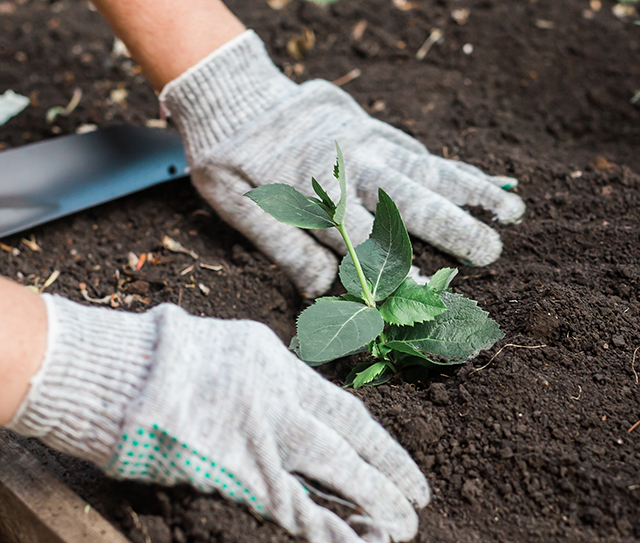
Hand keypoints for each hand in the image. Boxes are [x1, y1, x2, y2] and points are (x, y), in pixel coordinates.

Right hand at [8, 295, 429, 542]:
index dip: (380, 443)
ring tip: (399, 532)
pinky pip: (293, 509)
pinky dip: (326, 529)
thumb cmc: (158, 356)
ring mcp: (261, 437)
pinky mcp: (236, 474)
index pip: (345, 409)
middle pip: (349, 443)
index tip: (402, 465)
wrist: (111, 372)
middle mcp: (280, 400)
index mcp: (278, 365)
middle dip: (386, 477)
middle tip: (415, 505)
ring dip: (367, 508)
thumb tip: (288, 407)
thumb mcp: (227, 350)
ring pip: (332, 478)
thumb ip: (264, 380)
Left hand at [161, 30, 524, 297]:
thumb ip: (285, 248)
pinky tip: (477, 179)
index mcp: (317, 193)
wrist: (231, 91)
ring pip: (427, 168)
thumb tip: (324, 292)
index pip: (368, 243)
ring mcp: (365, 141)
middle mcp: (351, 166)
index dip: (398, 272)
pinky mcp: (369, 124)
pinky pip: (415, 147)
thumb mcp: (239, 207)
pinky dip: (448, 165)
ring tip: (512, 208)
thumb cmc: (230, 158)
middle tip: (493, 252)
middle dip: (456, 228)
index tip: (432, 295)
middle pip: (412, 201)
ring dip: (471, 190)